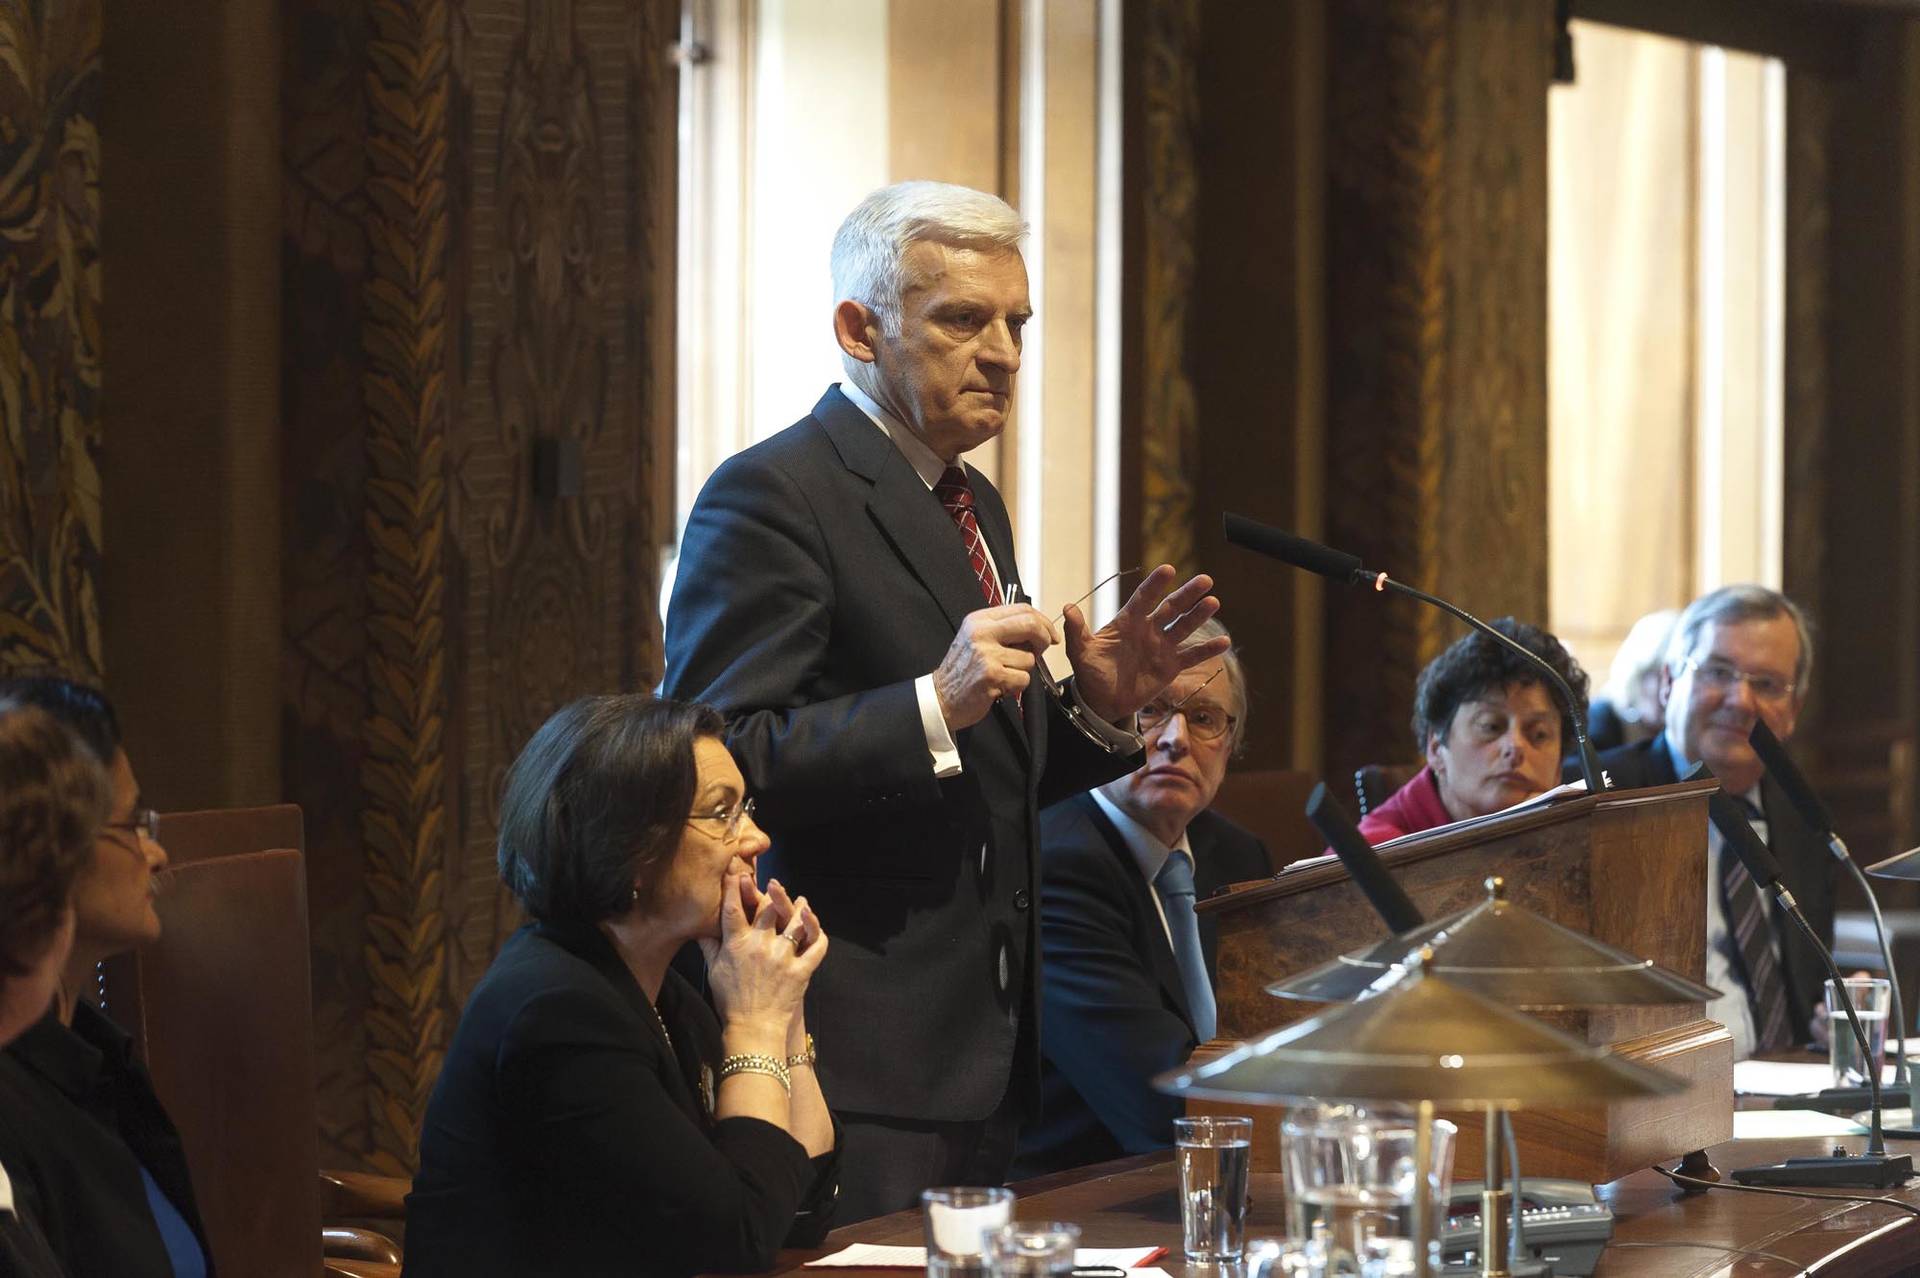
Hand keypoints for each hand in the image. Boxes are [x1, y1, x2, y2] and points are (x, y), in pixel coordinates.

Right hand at [704, 872, 827, 1041]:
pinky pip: (816, 946)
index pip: (734, 908)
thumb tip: (699, 925)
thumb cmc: (730, 1000)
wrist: (753, 1028)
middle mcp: (760, 946)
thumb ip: (709, 945)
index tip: (737, 872)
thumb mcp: (714, 971)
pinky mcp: (801, 970)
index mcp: (736, 944)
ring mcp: (783, 957)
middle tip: (771, 883)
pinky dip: (818, 933)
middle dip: (769, 892)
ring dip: (800, 908)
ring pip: (795, 923)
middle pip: (767, 909)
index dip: (735, 887)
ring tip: (802, 900)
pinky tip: (814, 923)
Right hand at [934, 603, 1057, 731]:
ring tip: (1005, 675)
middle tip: (1042, 649)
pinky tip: (1001, 687)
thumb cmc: (963, 670)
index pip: (1021, 609)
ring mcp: (986, 654)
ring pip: (1029, 658)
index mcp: (979, 620)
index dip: (1042, 621)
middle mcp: (981, 633)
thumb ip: (1002, 629)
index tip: (1050, 633)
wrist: (942, 697)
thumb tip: (1037, 628)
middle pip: (1030, 625)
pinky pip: (1023, 679)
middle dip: (1044, 639)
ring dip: (1023, 670)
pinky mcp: (991, 676)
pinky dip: (1017, 686)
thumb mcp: (976, 638)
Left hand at [1064, 565, 1227, 719]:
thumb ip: (1077, 631)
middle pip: (1170, 608)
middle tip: (1205, 580)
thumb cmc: (1091, 672)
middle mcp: (1148, 630)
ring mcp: (1161, 647)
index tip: (1168, 570)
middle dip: (1187, 594)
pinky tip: (1224, 642)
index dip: (1155, 585)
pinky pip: (1191, 656)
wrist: (1102, 700)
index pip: (1143, 599)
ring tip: (1214, 602)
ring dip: (1199, 616)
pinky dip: (1207, 650)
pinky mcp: (1170, 667)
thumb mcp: (1080, 652)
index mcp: (1127, 622)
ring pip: (1183, 628)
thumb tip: (1067, 607)